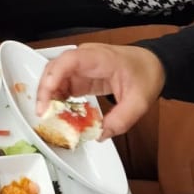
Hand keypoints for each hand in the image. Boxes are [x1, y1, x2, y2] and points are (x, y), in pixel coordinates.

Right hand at [36, 42, 165, 140]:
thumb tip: (100, 134)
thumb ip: (121, 120)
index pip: (69, 61)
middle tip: (43, 114)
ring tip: (49, 117)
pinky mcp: (79, 76)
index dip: (54, 77)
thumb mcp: (139, 101)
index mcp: (99, 58)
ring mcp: (80, 67)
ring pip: (54, 77)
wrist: (151, 64)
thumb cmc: (144, 73)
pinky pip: (61, 85)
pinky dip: (57, 99)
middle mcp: (84, 58)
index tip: (47, 97)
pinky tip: (59, 113)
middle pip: (55, 68)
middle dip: (45, 90)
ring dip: (48, 97)